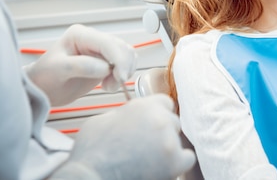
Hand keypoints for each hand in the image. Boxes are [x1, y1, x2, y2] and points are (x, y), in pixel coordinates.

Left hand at [25, 24, 135, 105]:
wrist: (44, 89)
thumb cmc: (45, 77)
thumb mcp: (58, 70)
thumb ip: (81, 66)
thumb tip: (105, 68)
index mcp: (80, 35)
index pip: (108, 43)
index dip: (118, 59)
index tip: (120, 77)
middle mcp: (94, 39)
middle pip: (121, 48)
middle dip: (123, 67)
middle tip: (113, 85)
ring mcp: (101, 50)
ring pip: (127, 55)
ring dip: (124, 72)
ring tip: (109, 86)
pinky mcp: (106, 61)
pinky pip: (125, 63)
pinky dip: (123, 75)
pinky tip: (110, 85)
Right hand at [50, 94, 196, 179]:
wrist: (89, 177)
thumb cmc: (91, 153)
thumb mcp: (103, 120)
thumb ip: (125, 113)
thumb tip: (132, 114)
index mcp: (144, 106)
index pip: (165, 103)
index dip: (158, 114)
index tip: (151, 125)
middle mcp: (160, 119)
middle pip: (173, 122)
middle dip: (162, 132)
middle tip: (146, 146)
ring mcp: (169, 140)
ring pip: (177, 140)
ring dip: (167, 148)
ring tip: (147, 159)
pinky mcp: (174, 162)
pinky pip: (187, 158)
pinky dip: (177, 164)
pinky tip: (161, 168)